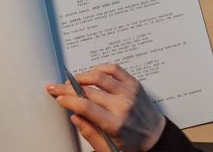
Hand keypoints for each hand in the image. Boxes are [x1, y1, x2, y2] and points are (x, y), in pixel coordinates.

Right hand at [47, 64, 165, 151]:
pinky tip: (92, 73)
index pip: (85, 107)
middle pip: (88, 91)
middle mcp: (122, 106)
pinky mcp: (134, 84)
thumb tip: (75, 116)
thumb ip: (89, 132)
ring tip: (72, 81)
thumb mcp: (108, 148)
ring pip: (99, 76)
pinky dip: (100, 68)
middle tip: (57, 88)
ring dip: (81, 77)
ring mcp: (129, 92)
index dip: (68, 100)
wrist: (155, 137)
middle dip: (67, 88)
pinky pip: (114, 69)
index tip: (59, 98)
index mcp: (115, 124)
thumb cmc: (132, 144)